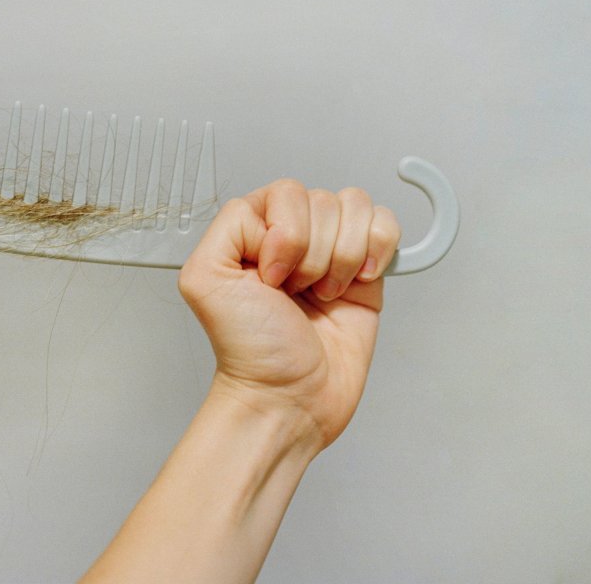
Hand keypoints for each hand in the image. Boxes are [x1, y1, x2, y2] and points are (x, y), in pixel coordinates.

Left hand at [178, 179, 400, 453]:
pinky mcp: (366, 270)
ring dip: (343, 259)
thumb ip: (227, 226)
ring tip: (322, 294)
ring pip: (357, 209)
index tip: (271, 279)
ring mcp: (331, 249)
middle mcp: (293, 234)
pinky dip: (377, 252)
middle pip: (325, 201)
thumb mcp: (204, 278)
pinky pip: (386, 226)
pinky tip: (356, 284)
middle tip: (295, 293)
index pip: (287, 193)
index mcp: (254, 228)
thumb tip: (272, 215)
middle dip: (313, 255)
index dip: (286, 236)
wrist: (290, 398)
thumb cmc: (250, 349)